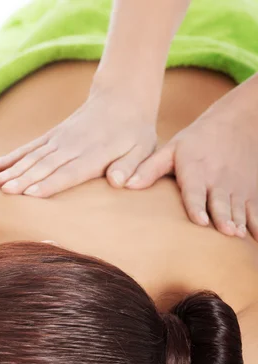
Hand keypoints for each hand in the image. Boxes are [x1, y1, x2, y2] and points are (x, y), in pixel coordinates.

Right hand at [0, 84, 156, 197]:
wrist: (122, 97)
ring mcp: (59, 139)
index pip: (70, 172)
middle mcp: (73, 146)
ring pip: (33, 156)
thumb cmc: (134, 133)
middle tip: (7, 192)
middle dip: (25, 178)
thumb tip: (118, 182)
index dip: (50, 183)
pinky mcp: (52, 136)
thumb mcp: (142, 150)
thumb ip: (131, 167)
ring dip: (14, 170)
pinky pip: (29, 147)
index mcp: (95, 154)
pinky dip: (12, 157)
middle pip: (46, 165)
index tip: (32, 193)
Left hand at [126, 93, 257, 239]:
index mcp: (196, 170)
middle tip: (226, 232)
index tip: (200, 220)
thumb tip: (123, 185)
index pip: (195, 190)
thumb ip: (150, 169)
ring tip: (237, 235)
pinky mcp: (251, 191)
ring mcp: (237, 186)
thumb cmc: (198, 139)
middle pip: (220, 202)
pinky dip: (257, 223)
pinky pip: (256, 209)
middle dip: (223, 217)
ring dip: (239, 221)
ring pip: (239, 207)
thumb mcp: (173, 149)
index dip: (198, 205)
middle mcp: (218, 180)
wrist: (241, 121)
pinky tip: (255, 238)